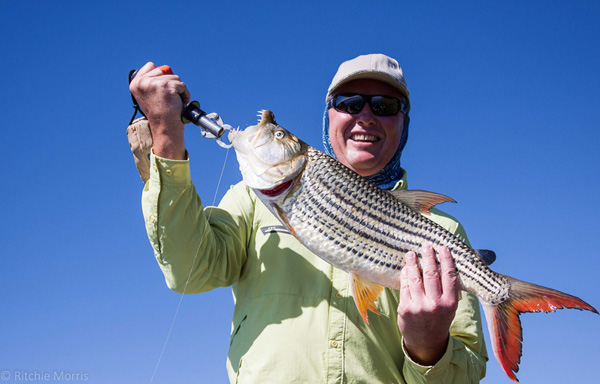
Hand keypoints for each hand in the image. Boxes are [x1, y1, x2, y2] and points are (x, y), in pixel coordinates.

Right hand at [129, 62, 190, 159]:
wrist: (165, 128)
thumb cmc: (160, 113)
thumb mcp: (148, 95)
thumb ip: (150, 82)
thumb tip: (162, 69)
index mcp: (135, 83)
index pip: (151, 65)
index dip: (160, 76)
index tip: (161, 90)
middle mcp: (142, 82)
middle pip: (164, 70)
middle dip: (170, 83)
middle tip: (167, 98)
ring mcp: (154, 83)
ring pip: (175, 78)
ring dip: (178, 90)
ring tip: (172, 102)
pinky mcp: (166, 86)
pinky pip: (182, 86)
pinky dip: (185, 95)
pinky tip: (179, 104)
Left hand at [397, 244, 458, 364]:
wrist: (426, 342)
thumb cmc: (439, 319)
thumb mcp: (449, 306)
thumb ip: (448, 288)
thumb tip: (443, 262)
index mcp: (450, 302)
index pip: (449, 275)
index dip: (446, 259)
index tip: (443, 247)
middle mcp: (435, 304)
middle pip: (431, 274)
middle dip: (428, 257)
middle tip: (425, 245)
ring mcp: (419, 306)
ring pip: (415, 278)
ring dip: (413, 263)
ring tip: (411, 253)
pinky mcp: (405, 308)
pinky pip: (404, 286)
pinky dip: (405, 275)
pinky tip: (406, 268)